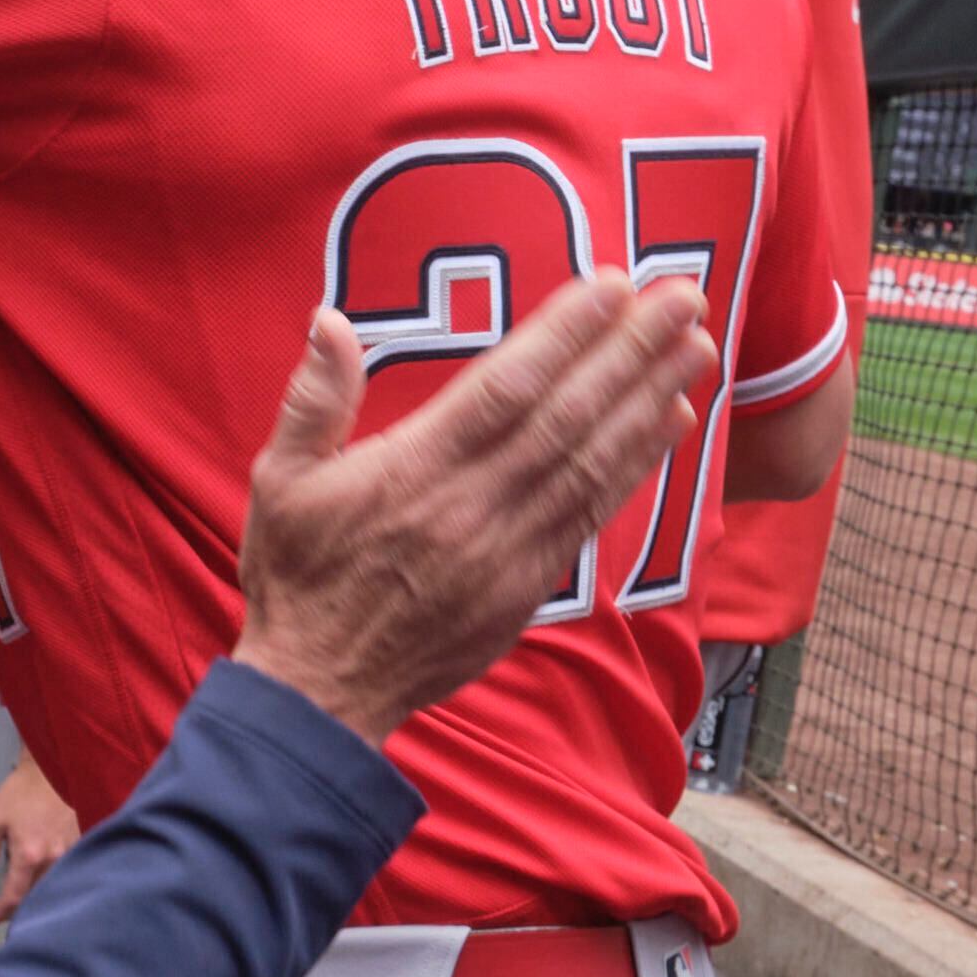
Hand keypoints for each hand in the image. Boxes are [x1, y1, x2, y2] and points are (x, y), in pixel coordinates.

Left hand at [0, 753, 78, 927]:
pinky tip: (46, 886)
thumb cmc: (21, 793)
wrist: (51, 770)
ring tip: (24, 907)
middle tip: (4, 917)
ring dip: (38, 900)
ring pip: (54, 888)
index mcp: (29, 854)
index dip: (0, 914)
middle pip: (37, 898)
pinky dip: (55, 884)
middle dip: (20, 912)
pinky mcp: (81, 845)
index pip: (15, 897)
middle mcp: (53, 858)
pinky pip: (68, 873)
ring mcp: (71, 853)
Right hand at [227, 274, 714, 746]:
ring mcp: (507, 551)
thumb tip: (331, 321)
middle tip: (686, 297)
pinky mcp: (527, 585)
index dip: (565, 335)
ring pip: (592, 463)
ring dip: (649, 399)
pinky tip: (669, 419)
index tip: (613, 285)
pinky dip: (636, 463)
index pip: (504, 390)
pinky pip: (592, 513)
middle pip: (566, 418)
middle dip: (630, 352)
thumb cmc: (295, 578)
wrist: (320, 691)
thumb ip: (312, 400)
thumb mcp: (279, 481)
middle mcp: (470, 508)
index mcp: (410, 473)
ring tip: (697, 345)